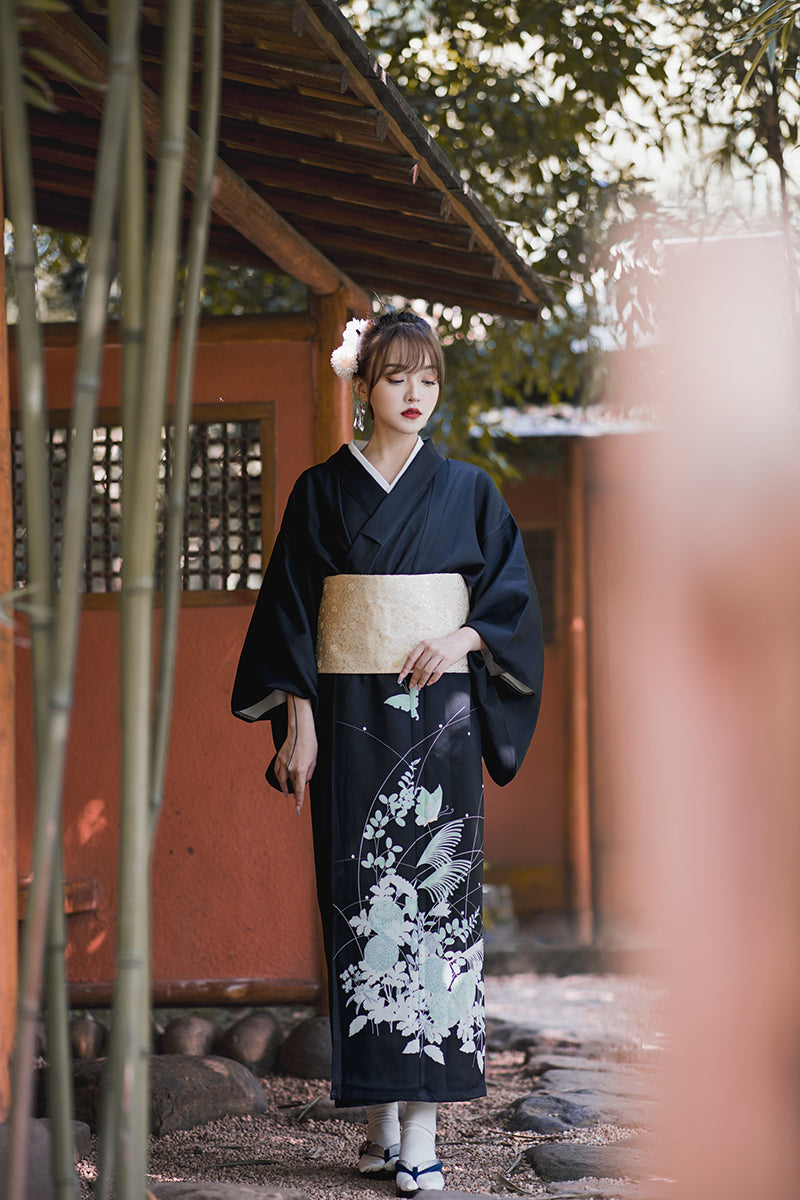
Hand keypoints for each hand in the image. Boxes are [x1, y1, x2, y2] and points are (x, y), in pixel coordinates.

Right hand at [274, 695, 316, 813]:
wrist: (300, 730)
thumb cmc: (310, 744)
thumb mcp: (314, 761)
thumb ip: (309, 773)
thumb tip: (304, 780)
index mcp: (300, 770)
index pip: (299, 791)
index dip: (298, 802)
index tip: (297, 810)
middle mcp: (289, 768)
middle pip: (290, 786)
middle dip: (294, 793)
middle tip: (296, 799)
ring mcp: (282, 763)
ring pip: (281, 780)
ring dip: (284, 787)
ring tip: (286, 792)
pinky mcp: (278, 758)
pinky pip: (277, 772)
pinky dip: (278, 777)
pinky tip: (280, 779)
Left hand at [398, 626, 484, 688]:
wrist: (460, 640)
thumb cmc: (444, 644)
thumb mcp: (430, 645)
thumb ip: (421, 655)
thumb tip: (410, 668)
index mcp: (424, 644)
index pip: (411, 658)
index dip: (405, 669)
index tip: (401, 677)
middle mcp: (430, 648)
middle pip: (418, 666)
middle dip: (414, 678)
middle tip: (412, 685)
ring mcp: (439, 654)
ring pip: (427, 671)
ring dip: (422, 680)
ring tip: (420, 686)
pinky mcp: (447, 660)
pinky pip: (437, 672)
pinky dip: (432, 679)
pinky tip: (430, 682)